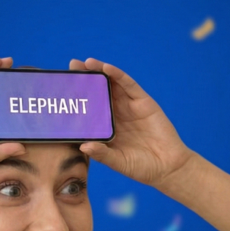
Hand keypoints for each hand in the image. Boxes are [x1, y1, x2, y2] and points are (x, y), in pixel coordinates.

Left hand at [69, 57, 192, 186]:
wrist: (167, 167)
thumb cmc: (141, 167)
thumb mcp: (118, 162)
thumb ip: (102, 155)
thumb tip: (83, 146)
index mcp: (106, 128)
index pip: (89, 108)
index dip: (78, 97)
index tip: (62, 87)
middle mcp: (116, 114)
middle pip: (98, 92)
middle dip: (85, 78)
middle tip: (71, 65)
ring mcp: (129, 107)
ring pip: (112, 84)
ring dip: (99, 72)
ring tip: (86, 63)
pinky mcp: (143, 102)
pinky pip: (129, 85)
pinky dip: (118, 75)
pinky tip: (107, 68)